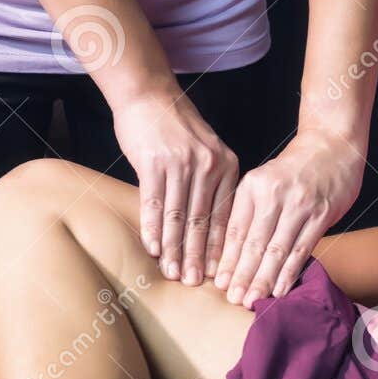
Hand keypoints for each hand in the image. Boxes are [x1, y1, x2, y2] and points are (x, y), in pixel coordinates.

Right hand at [111, 86, 238, 285]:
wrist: (150, 95)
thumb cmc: (176, 127)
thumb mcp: (207, 152)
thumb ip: (212, 183)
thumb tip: (211, 225)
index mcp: (227, 166)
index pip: (225, 215)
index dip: (220, 247)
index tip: (217, 273)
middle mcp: (208, 166)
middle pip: (203, 221)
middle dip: (198, 255)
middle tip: (195, 283)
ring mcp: (181, 164)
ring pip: (179, 216)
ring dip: (174, 249)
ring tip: (173, 273)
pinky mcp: (154, 162)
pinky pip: (154, 202)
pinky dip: (153, 228)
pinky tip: (153, 248)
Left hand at [214, 129, 363, 305]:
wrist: (332, 145)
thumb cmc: (294, 169)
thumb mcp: (263, 180)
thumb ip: (249, 210)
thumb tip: (233, 253)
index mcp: (253, 186)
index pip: (237, 229)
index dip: (228, 259)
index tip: (219, 282)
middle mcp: (274, 195)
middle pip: (254, 243)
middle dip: (243, 275)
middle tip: (233, 299)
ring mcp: (300, 205)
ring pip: (277, 250)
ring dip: (264, 279)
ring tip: (252, 299)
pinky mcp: (321, 214)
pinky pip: (302, 248)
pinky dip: (289, 271)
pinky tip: (280, 289)